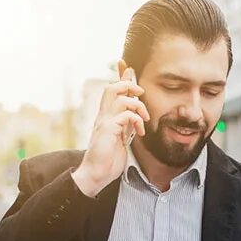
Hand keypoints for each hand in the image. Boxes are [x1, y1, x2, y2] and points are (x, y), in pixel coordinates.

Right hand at [72, 68, 149, 196]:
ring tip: (144, 119)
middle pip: (112, 88)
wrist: (96, 175)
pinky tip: (139, 133)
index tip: (126, 65)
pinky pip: (124, 116)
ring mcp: (104, 122)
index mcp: (106, 117)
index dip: (120, 77)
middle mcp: (103, 116)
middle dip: (128, 84)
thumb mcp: (121, 138)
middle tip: (141, 93)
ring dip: (137, 105)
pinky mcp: (107, 131)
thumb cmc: (108, 159)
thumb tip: (135, 116)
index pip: (112, 91)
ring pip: (119, 98)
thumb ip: (126, 126)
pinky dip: (136, 120)